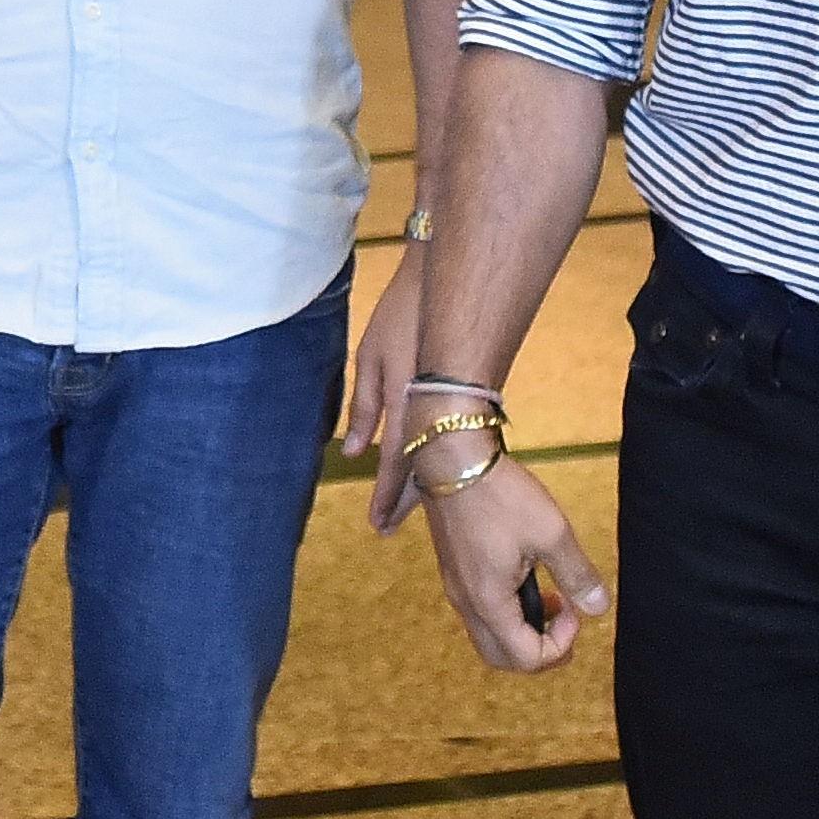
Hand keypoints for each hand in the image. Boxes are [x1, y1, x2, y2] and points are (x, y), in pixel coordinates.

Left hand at [343, 248, 430, 529]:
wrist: (449, 288)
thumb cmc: (400, 318)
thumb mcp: (370, 358)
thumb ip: (363, 407)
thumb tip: (352, 453)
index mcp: (405, 405)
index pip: (396, 464)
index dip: (387, 496)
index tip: (377, 526)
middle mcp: (431, 413)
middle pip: (421, 470)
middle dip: (405, 501)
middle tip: (388, 530)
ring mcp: (451, 405)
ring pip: (437, 457)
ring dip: (423, 485)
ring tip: (406, 512)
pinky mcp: (465, 397)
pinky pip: (449, 438)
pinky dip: (437, 460)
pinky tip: (431, 471)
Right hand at [412, 451, 609, 672]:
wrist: (451, 459)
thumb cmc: (501, 495)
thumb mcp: (550, 533)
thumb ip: (576, 575)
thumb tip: (600, 607)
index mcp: (488, 601)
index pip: (525, 658)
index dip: (560, 646)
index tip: (575, 611)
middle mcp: (465, 602)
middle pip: (501, 657)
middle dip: (540, 651)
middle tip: (567, 624)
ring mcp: (455, 587)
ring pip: (489, 636)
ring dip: (524, 631)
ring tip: (552, 599)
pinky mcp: (453, 570)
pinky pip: (480, 613)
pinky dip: (508, 613)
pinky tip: (526, 579)